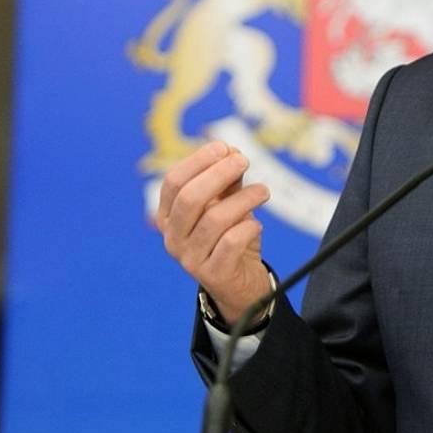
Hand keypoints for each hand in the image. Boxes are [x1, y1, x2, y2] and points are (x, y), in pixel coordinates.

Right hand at [157, 141, 271, 323]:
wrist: (239, 284)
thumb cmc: (230, 237)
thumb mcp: (226, 204)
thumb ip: (228, 180)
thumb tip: (232, 150)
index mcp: (169, 216)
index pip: (173, 181)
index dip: (198, 161)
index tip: (224, 147)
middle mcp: (173, 237)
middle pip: (189, 197)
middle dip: (219, 174)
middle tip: (244, 161)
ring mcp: (190, 258)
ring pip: (214, 219)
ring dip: (244, 199)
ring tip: (263, 191)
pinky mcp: (213, 274)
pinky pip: (231, 243)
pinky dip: (248, 228)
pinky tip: (257, 224)